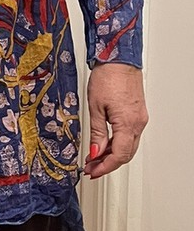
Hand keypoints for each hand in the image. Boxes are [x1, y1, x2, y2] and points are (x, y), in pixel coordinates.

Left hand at [83, 63, 148, 178]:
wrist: (119, 59)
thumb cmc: (108, 77)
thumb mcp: (95, 108)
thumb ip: (97, 133)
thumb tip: (95, 153)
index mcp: (127, 123)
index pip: (119, 156)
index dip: (104, 167)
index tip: (92, 171)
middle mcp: (138, 123)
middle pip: (125, 154)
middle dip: (107, 164)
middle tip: (91, 168)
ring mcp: (139, 118)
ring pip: (128, 146)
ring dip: (112, 155)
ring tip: (94, 158)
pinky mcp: (138, 113)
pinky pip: (129, 136)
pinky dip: (117, 143)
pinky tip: (104, 144)